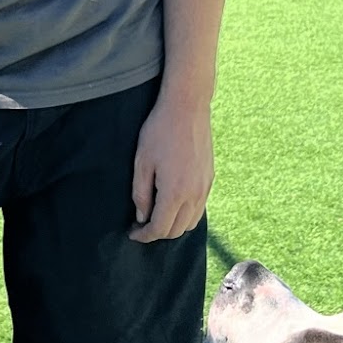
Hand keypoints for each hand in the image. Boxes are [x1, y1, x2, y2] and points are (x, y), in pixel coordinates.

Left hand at [130, 95, 213, 241]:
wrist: (187, 107)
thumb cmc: (159, 131)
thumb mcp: (142, 162)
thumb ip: (140, 194)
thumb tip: (142, 216)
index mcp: (175, 192)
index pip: (160, 228)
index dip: (144, 235)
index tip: (133, 233)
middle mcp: (194, 194)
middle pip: (177, 230)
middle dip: (158, 233)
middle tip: (141, 225)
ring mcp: (205, 187)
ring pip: (191, 222)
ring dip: (173, 226)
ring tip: (157, 215)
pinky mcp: (210, 179)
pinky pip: (199, 208)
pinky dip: (186, 215)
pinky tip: (172, 204)